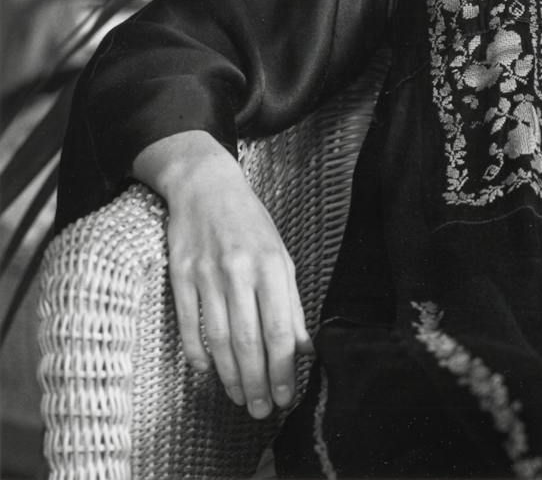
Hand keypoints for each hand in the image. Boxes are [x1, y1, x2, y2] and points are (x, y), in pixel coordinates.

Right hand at [133, 132, 312, 417]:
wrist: (207, 186)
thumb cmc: (250, 224)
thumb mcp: (281, 255)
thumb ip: (291, 302)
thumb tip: (305, 347)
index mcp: (273, 265)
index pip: (280, 328)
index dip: (283, 368)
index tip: (286, 395)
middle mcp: (241, 270)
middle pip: (250, 340)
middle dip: (257, 381)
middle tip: (260, 409)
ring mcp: (208, 274)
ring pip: (220, 338)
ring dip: (230, 375)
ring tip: (238, 398)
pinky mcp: (181, 276)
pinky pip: (190, 323)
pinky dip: (198, 353)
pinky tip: (208, 371)